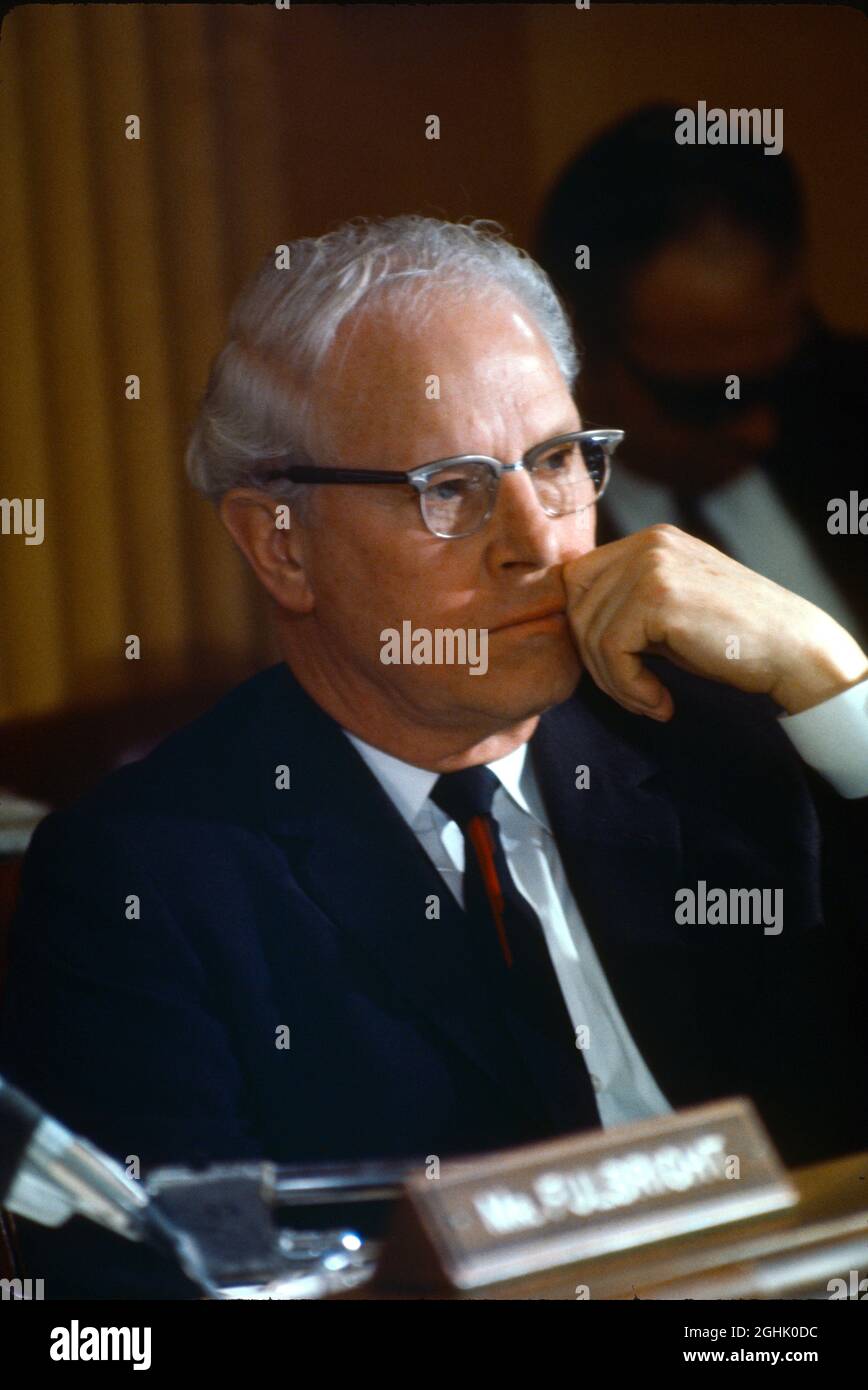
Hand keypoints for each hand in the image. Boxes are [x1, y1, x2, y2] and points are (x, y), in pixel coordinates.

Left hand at [562, 525, 867, 719]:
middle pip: (576, 607)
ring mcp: (652, 566)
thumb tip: (571, 626)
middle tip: (633, 693)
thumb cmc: (732, 640)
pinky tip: (660, 701)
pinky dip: (628, 687)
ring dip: (614, 681)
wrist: (791, 649)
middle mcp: (647, 544)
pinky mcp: (657, 597)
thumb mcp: (670, 610)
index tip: (614, 668)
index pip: (577, 580)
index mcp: (649, 542)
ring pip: (590, 633)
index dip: (582, 629)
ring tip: (649, 701)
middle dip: (595, 662)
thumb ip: (626, 605)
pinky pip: (611, 651)